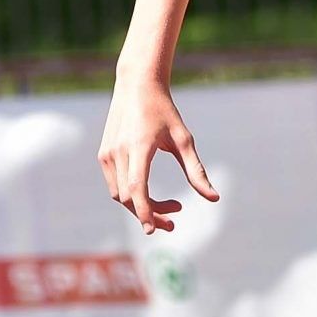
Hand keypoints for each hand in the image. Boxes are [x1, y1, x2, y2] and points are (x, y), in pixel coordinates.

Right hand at [98, 77, 218, 234]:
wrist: (137, 86)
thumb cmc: (165, 112)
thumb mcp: (184, 140)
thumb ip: (196, 170)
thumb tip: (213, 198)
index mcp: (139, 146)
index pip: (138, 187)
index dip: (145, 211)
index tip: (154, 230)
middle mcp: (118, 152)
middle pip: (129, 197)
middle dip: (151, 213)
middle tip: (176, 220)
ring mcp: (107, 154)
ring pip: (120, 194)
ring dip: (141, 207)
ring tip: (171, 207)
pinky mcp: (103, 155)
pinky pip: (116, 184)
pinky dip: (132, 195)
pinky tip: (152, 195)